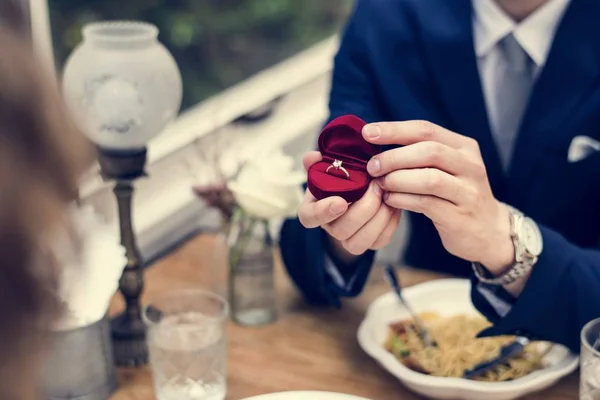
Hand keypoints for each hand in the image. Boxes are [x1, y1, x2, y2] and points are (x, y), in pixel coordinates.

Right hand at [298, 151, 400, 262]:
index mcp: (314, 208)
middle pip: (339, 231)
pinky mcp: (370, 242)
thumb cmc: (344, 175)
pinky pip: (379, 241)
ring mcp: (349, 238)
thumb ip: (321, 161)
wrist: (364, 185)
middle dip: (362, 210)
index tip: (341, 201)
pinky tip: (394, 203)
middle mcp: (329, 227)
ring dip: (377, 218)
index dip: (323, 212)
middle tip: (376, 187)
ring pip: (358, 243)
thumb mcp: (332, 165)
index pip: (309, 217)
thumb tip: (314, 157)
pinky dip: (390, 222)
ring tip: (387, 194)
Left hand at [362, 121, 513, 273]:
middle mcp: (470, 165)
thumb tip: (376, 142)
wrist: (489, 231)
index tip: (367, 133)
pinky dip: (403, 199)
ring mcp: (468, 192)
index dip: (394, 129)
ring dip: (397, 179)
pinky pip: (426, 203)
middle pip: (429, 151)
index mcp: (464, 147)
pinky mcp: (460, 216)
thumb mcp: (446, 168)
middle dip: (394, 157)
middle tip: (372, 166)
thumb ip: (419, 154)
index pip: (426, 130)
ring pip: (429, 178)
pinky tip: (390, 199)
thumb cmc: (456, 195)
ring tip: (380, 184)